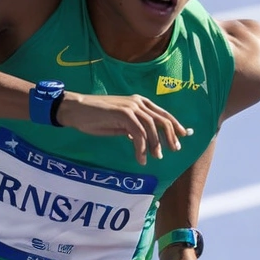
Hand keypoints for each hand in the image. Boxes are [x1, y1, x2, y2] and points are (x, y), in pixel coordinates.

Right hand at [56, 92, 189, 164]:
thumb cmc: (94, 117)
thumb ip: (132, 129)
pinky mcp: (122, 114)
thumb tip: (143, 140)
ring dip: (156, 144)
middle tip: (174, 150)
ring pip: (151, 128)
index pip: (162, 113)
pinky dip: (141, 148)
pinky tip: (140, 158)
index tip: (183, 136)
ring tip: (156, 157)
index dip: (175, 124)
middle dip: (170, 136)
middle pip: (162, 120)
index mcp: (139, 102)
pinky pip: (138, 134)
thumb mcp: (118, 123)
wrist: (76, 110)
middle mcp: (137, 102)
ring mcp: (130, 107)